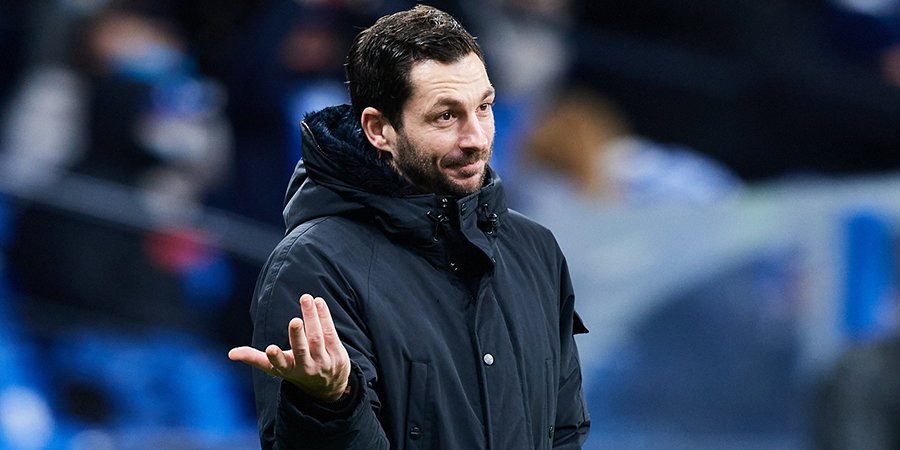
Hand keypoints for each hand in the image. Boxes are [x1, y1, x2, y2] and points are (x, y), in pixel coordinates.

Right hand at [229, 294, 350, 402]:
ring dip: (312, 317)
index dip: (275, 358)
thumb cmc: (296, 370)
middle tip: (295, 321)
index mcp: (287, 370)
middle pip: (302, 351)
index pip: (279, 365)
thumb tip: (230, 354)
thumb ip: (255, 358)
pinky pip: (330, 332)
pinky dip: (324, 316)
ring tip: (306, 298)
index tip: (270, 349)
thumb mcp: (276, 369)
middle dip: (298, 336)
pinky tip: (318, 302)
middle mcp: (305, 367)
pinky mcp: (337, 353)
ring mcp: (323, 361)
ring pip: (318, 338)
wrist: (329, 385)